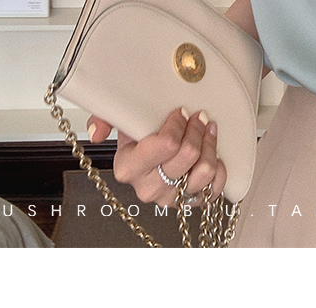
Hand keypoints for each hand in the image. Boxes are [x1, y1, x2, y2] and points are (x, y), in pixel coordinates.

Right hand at [86, 108, 226, 207]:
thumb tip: (96, 133)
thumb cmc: (138, 139)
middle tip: (198, 117)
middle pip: (186, 155)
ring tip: (208, 131)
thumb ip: (103, 119)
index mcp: (129, 168)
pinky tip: (212, 154)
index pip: (165, 145)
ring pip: (204, 170)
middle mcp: (149, 188)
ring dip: (210, 145)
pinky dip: (218, 168)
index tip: (181, 112)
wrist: (149, 158)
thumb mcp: (120, 123)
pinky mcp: (190, 203)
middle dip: (196, 129)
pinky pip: (214, 187)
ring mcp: (171, 198)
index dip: (178, 124)